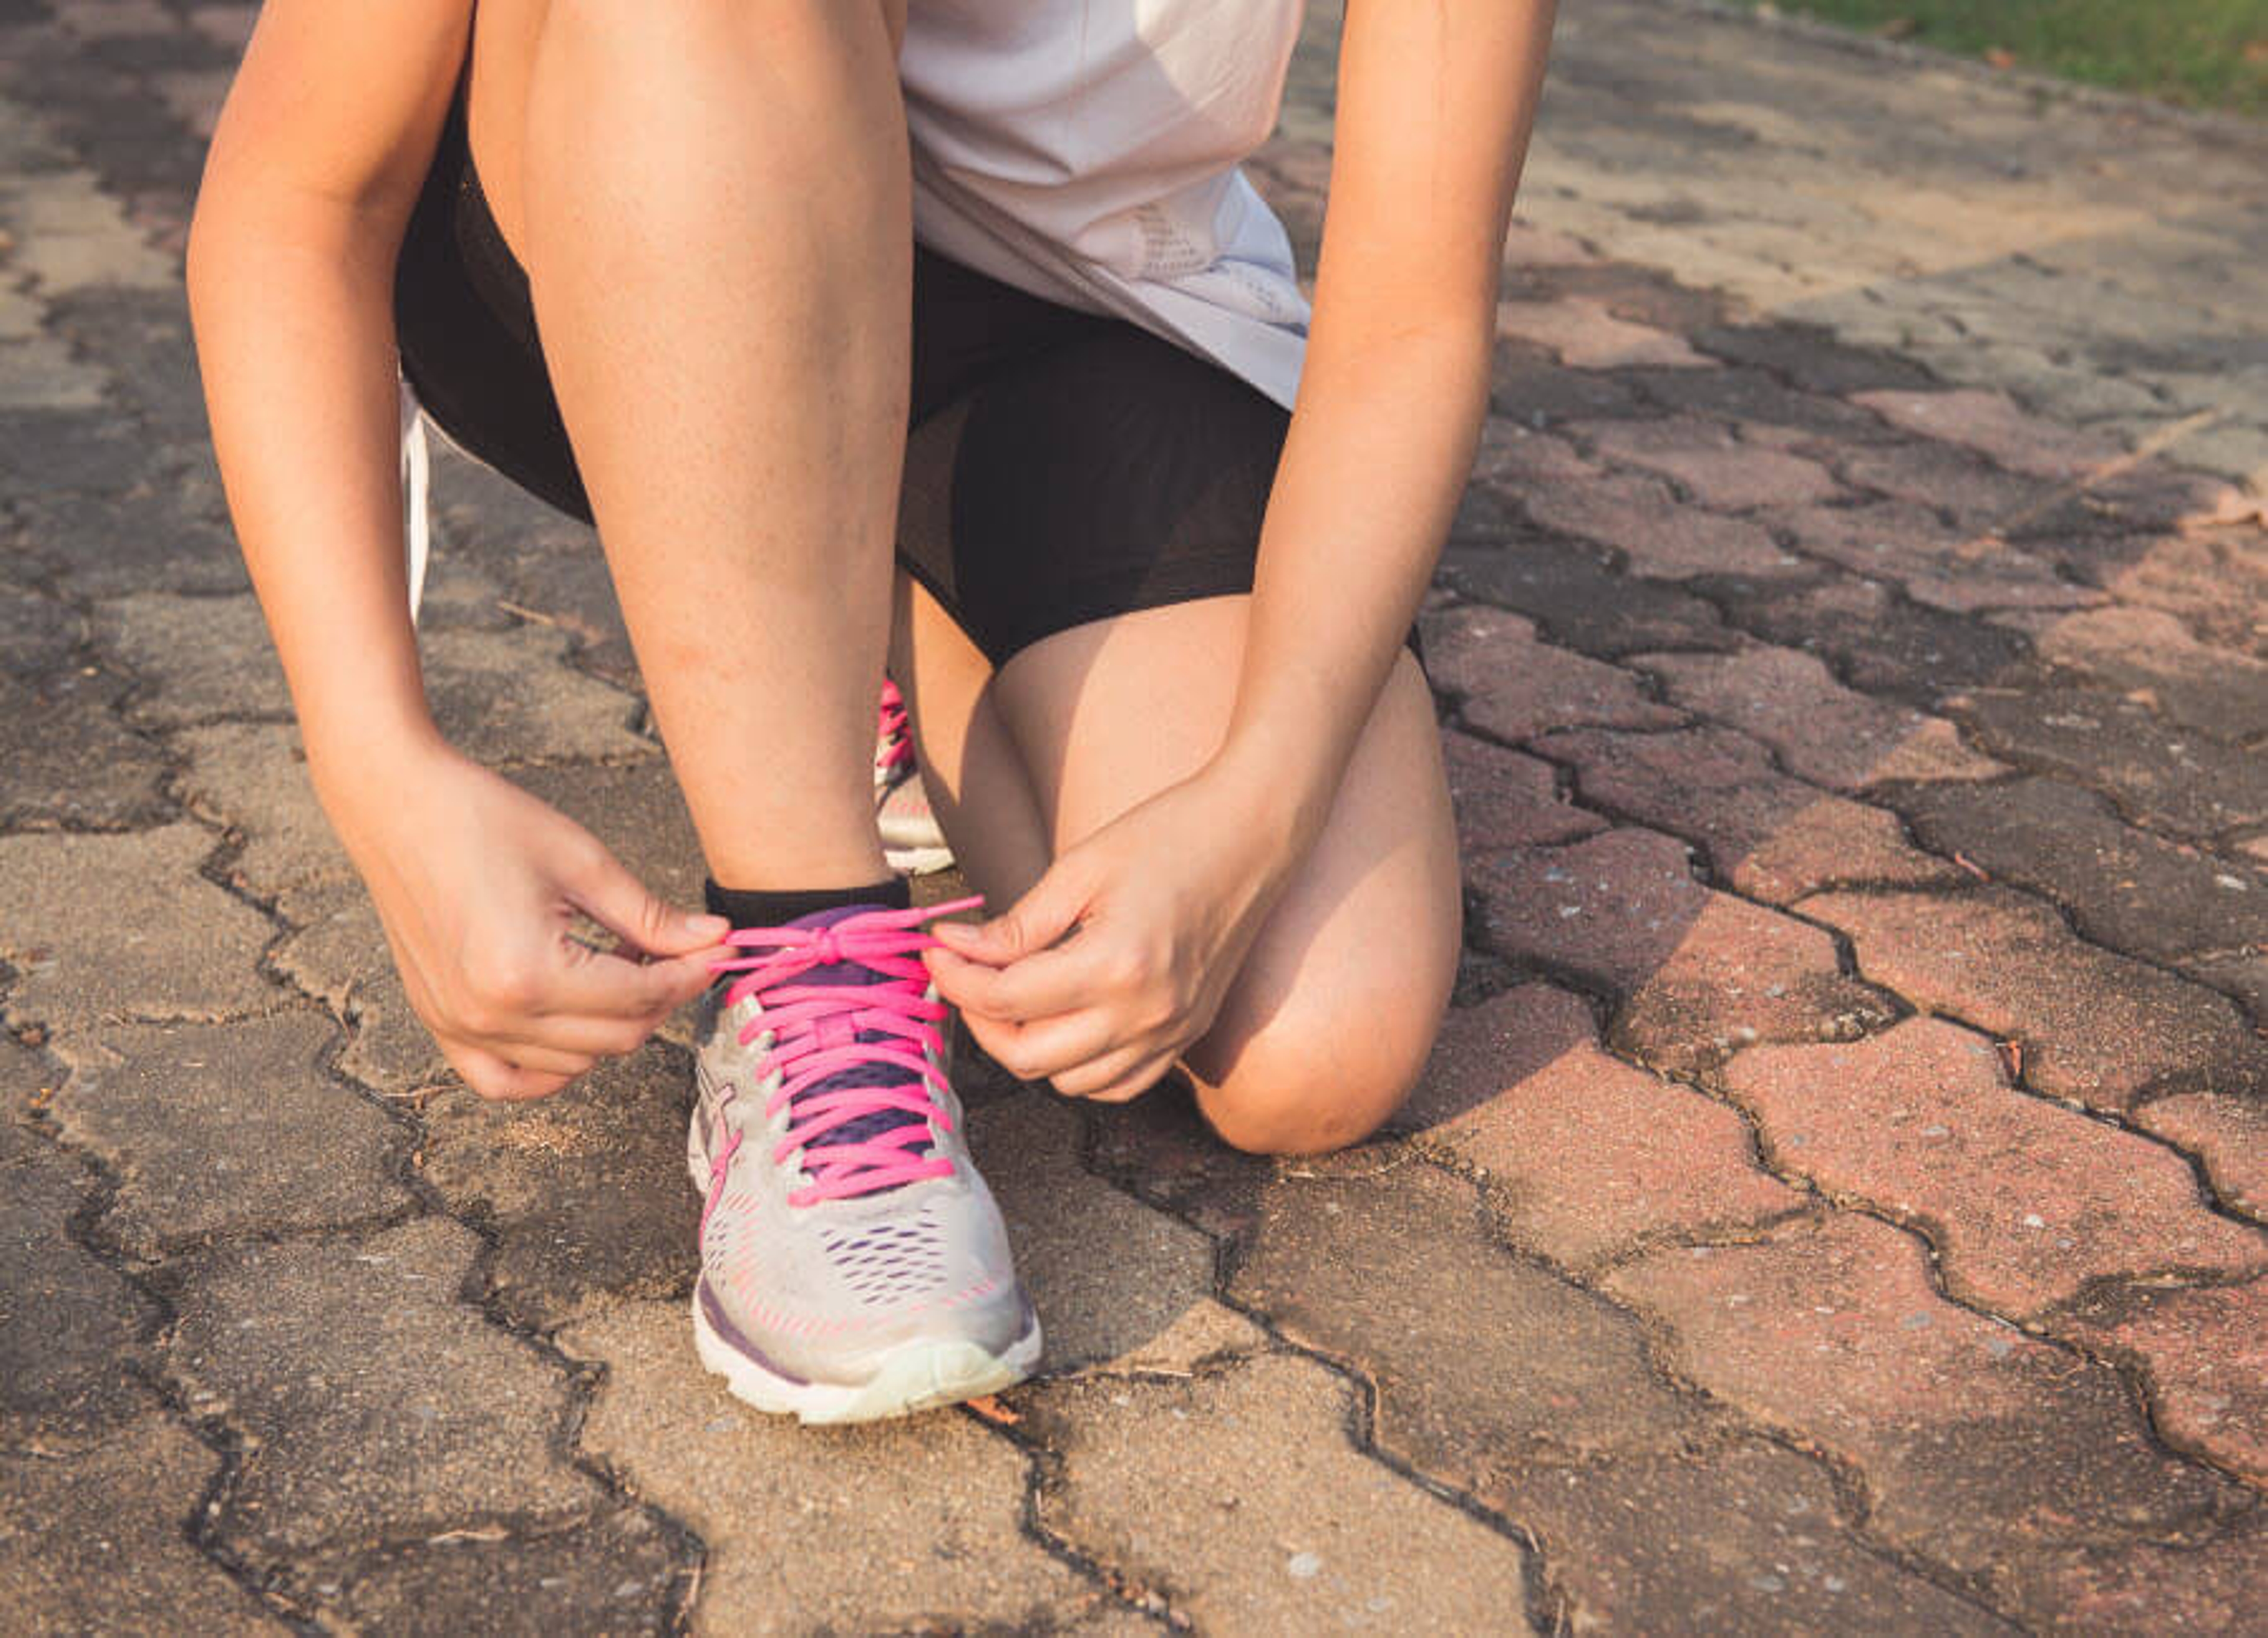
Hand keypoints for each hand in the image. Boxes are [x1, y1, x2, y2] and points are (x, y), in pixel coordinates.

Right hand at [322, 739, 728, 1099]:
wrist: (398, 805)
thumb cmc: (484, 819)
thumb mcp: (583, 863)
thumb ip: (652, 917)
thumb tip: (716, 941)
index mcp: (529, 973)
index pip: (640, 998)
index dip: (690, 974)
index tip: (719, 951)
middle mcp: (490, 1015)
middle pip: (615, 1039)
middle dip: (660, 998)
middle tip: (674, 951)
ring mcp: (459, 1027)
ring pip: (573, 1063)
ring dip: (612, 1025)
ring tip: (616, 964)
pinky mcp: (439, 1023)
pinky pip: (505, 1080)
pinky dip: (550, 1065)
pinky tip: (573, 1023)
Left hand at [924, 767, 1297, 1102]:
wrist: (1253, 835)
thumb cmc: (1168, 836)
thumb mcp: (1080, 870)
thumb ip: (1017, 925)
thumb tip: (954, 949)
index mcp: (1115, 966)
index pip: (1006, 999)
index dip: (956, 977)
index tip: (937, 949)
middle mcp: (1145, 1014)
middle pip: (1029, 1057)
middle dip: (980, 1019)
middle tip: (965, 975)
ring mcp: (1171, 1033)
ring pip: (1069, 1083)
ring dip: (1027, 1047)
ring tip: (1013, 997)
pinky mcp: (1186, 1037)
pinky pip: (1117, 1085)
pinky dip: (1078, 1068)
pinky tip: (1063, 1024)